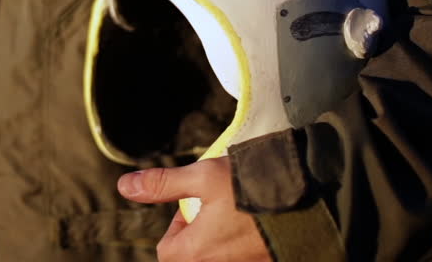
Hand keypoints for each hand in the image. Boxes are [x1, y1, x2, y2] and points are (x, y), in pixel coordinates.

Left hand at [118, 157, 272, 261]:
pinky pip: (242, 259)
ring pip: (218, 258)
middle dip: (199, 237)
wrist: (307, 201)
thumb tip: (124, 185)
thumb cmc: (250, 188)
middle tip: (218, 211)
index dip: (177, 225)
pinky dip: (244, 247)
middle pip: (192, 257)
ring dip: (222, 242)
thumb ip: (162, 184)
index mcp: (194, 253)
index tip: (195, 206)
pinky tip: (258, 228)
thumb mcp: (201, 177)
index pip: (167, 250)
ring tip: (238, 218)